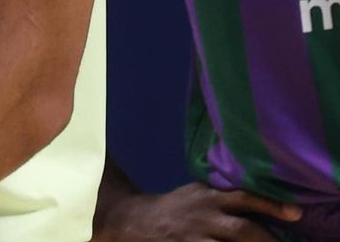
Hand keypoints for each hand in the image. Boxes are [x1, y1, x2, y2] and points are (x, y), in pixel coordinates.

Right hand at [98, 183, 302, 241]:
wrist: (135, 221)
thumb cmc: (176, 208)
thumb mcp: (198, 193)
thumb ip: (225, 197)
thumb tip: (266, 201)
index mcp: (210, 199)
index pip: (244, 198)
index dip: (271, 205)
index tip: (297, 213)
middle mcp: (205, 218)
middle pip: (242, 230)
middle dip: (266, 241)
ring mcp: (194, 239)